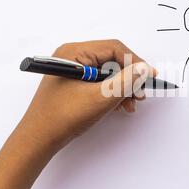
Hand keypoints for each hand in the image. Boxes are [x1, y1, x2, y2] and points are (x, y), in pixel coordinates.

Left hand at [17, 40, 155, 154]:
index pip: (114, 48)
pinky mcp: (73, 84)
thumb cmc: (63, 117)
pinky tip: (118, 106)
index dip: (135, 62)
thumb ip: (125, 81)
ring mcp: (72, 70)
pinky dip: (111, 93)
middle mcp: (72, 57)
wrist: (38, 139)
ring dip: (122, 88)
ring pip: (107, 73)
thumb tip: (145, 68)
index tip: (150, 77)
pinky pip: (99, 82)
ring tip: (129, 105)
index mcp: (74, 52)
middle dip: (128, 78)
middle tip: (139, 95)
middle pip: (111, 60)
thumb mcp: (100, 98)